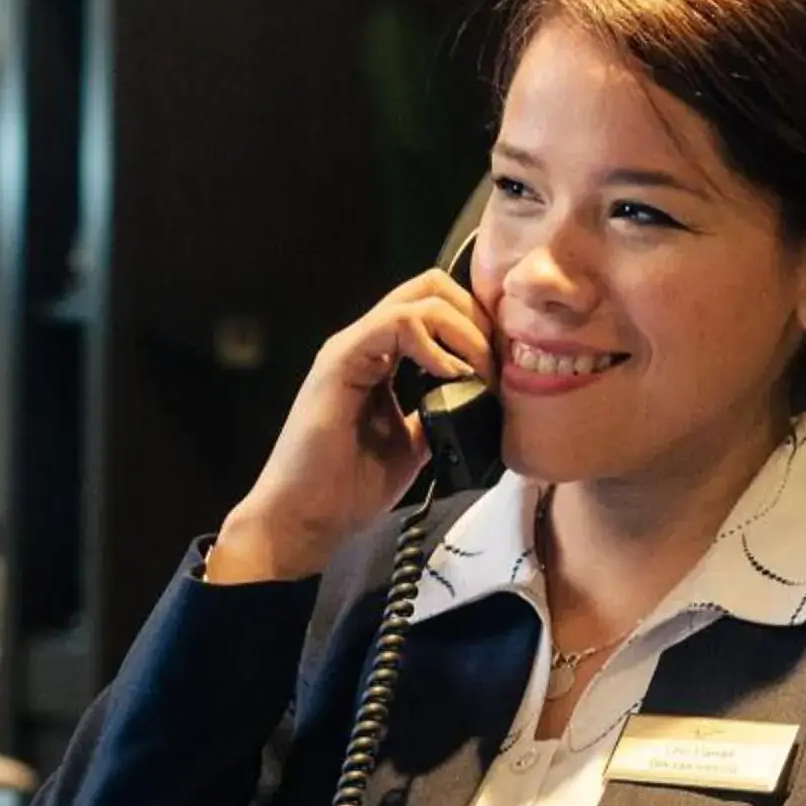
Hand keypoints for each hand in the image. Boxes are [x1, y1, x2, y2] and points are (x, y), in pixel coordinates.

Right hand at [208, 268, 492, 582]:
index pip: (437, 307)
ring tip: (478, 375)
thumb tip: (481, 400)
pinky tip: (450, 377)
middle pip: (433, 286)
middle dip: (476, 319)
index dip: (477, 326)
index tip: (500, 369)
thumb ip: (440, 410)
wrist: (305, 519)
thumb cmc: (349, 489)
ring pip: (421, 297)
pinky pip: (397, 324)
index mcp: (381, 357)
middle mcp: (365, 342)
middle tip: (493, 366)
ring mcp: (350, 348)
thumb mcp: (415, 443)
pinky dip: (434, 345)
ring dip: (464, 331)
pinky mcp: (339, 362)